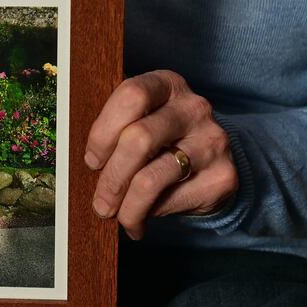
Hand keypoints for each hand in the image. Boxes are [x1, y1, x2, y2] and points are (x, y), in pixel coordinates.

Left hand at [84, 70, 237, 239]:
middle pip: (138, 138)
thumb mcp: (139, 122)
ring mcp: (212, 140)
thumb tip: (84, 164)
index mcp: (167, 84)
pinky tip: (138, 221)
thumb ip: (115, 131)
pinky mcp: (222, 175)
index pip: (131, 95)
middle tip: (100, 202)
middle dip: (111, 178)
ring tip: (115, 216)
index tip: (91, 161)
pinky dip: (146, 216)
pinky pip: (170, 200)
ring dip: (125, 206)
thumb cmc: (160, 141)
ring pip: (151, 178)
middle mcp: (194, 107)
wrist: (212, 163)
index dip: (103, 131)